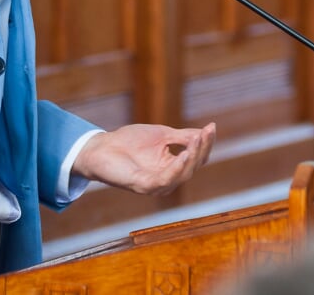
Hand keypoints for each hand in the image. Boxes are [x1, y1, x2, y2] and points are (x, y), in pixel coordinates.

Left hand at [73, 122, 215, 195]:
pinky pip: (165, 180)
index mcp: (172, 168)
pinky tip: (184, 154)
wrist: (101, 147)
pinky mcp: (143, 186)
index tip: (212, 127)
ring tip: (199, 139)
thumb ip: (182, 136)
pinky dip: (177, 168)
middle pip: (192, 167)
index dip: (205, 144)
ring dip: (193, 157)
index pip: (195, 159)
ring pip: (183, 175)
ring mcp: (155, 185)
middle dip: (202, 148)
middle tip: (207, 132)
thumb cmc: (129, 141)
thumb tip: (205, 132)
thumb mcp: (162, 135)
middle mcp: (167, 179)